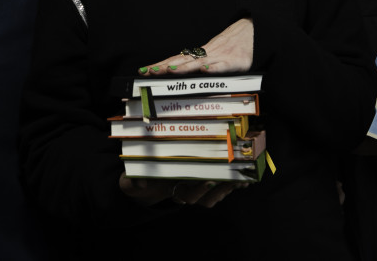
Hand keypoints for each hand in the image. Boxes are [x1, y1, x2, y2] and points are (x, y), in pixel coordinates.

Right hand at [119, 175, 246, 207]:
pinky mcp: (204, 186)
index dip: (200, 189)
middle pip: (207, 199)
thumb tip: (138, 181)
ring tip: (241, 178)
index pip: (189, 195)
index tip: (209, 179)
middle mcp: (187, 196)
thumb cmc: (140, 180)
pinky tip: (244, 178)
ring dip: (229, 188)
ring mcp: (196, 193)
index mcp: (173, 193)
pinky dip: (232, 185)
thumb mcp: (132, 180)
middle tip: (233, 178)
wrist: (145, 185)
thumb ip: (133, 181)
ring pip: (216, 196)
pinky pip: (220, 189)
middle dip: (221, 190)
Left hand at [139, 18, 253, 75]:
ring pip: (199, 63)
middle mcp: (206, 54)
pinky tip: (205, 70)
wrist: (252, 30)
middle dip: (164, 67)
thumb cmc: (231, 44)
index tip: (143, 70)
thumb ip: (196, 63)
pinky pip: (223, 66)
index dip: (159, 66)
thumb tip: (176, 72)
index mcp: (199, 54)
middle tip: (148, 71)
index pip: (175, 60)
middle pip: (181, 61)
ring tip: (169, 71)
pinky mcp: (235, 61)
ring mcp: (219, 57)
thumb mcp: (212, 53)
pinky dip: (214, 68)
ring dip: (184, 67)